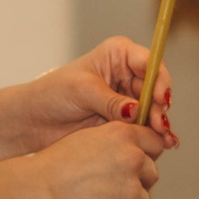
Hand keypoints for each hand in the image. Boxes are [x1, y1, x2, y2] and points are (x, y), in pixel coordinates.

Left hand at [18, 37, 176, 152]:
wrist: (35, 120)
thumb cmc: (53, 93)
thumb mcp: (82, 91)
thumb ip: (111, 101)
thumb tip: (136, 111)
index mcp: (118, 54)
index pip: (149, 62)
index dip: (159, 81)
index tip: (159, 100)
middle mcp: (127, 73)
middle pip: (156, 88)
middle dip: (159, 108)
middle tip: (159, 126)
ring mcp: (128, 97)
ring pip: (154, 109)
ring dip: (159, 124)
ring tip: (162, 140)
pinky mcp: (125, 120)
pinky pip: (145, 126)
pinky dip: (153, 135)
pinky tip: (161, 144)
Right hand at [28, 120, 167, 198]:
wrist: (36, 192)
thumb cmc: (51, 167)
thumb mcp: (86, 140)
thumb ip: (113, 144)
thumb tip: (133, 156)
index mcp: (122, 134)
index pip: (154, 143)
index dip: (145, 155)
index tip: (133, 166)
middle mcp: (133, 158)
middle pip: (152, 173)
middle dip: (136, 183)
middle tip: (109, 189)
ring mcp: (132, 189)